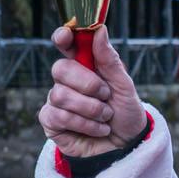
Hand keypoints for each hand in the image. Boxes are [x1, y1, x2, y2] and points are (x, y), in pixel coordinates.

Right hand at [38, 27, 146, 156]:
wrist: (126, 147)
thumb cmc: (126, 113)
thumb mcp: (124, 86)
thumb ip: (109, 60)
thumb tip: (99, 30)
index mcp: (86, 66)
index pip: (67, 45)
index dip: (63, 37)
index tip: (66, 35)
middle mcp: (68, 81)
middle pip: (60, 69)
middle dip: (88, 84)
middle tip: (106, 96)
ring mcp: (57, 101)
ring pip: (60, 95)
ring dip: (91, 108)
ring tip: (106, 116)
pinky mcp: (52, 122)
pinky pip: (58, 116)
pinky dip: (85, 124)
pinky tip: (98, 129)